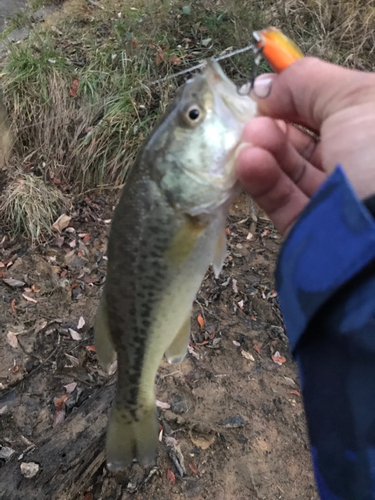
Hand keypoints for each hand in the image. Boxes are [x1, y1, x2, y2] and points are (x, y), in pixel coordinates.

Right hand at [236, 57, 374, 234]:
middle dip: (275, 124)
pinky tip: (248, 162)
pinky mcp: (308, 227)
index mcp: (372, 130)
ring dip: (265, 149)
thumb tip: (267, 86)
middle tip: (254, 118)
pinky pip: (281, 200)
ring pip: (290, 170)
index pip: (330, 109)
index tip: (267, 91)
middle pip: (306, 140)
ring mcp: (332, 198)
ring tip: (250, 140)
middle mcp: (357, 164)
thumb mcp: (355, 97)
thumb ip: (307, 81)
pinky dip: (261, 180)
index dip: (296, 97)